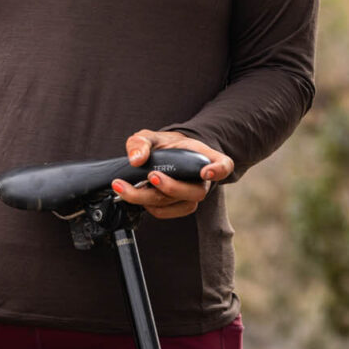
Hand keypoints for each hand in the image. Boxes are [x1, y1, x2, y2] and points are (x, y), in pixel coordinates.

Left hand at [111, 129, 233, 220]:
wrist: (159, 158)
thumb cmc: (162, 146)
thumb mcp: (150, 137)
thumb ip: (141, 142)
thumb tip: (136, 159)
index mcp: (203, 158)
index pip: (224, 165)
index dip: (219, 170)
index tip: (206, 172)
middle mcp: (201, 180)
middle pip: (195, 192)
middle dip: (170, 187)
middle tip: (151, 176)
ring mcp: (190, 195)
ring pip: (178, 205)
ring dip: (149, 199)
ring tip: (124, 187)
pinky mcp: (176, 206)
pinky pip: (165, 212)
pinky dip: (147, 206)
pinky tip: (132, 193)